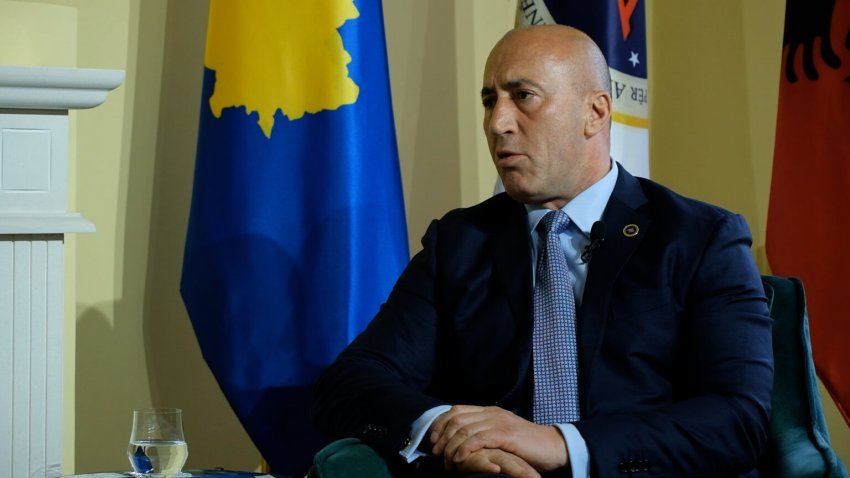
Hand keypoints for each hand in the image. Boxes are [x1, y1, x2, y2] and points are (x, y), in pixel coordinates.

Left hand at [429, 405, 567, 471]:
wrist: (552, 447)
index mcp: (489, 411)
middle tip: (437, 454)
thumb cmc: (525, 445)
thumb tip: (459, 442)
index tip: (433, 440)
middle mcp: (492, 413)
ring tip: (447, 462)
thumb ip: (483, 433)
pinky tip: (459, 459)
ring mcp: (499, 422)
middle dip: (442, 437)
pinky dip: (465, 449)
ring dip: (451, 447)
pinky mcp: (506, 435)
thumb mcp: (500, 434)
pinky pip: (478, 440)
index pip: (456, 410)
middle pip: (457, 420)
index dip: (441, 424)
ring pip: (464, 430)